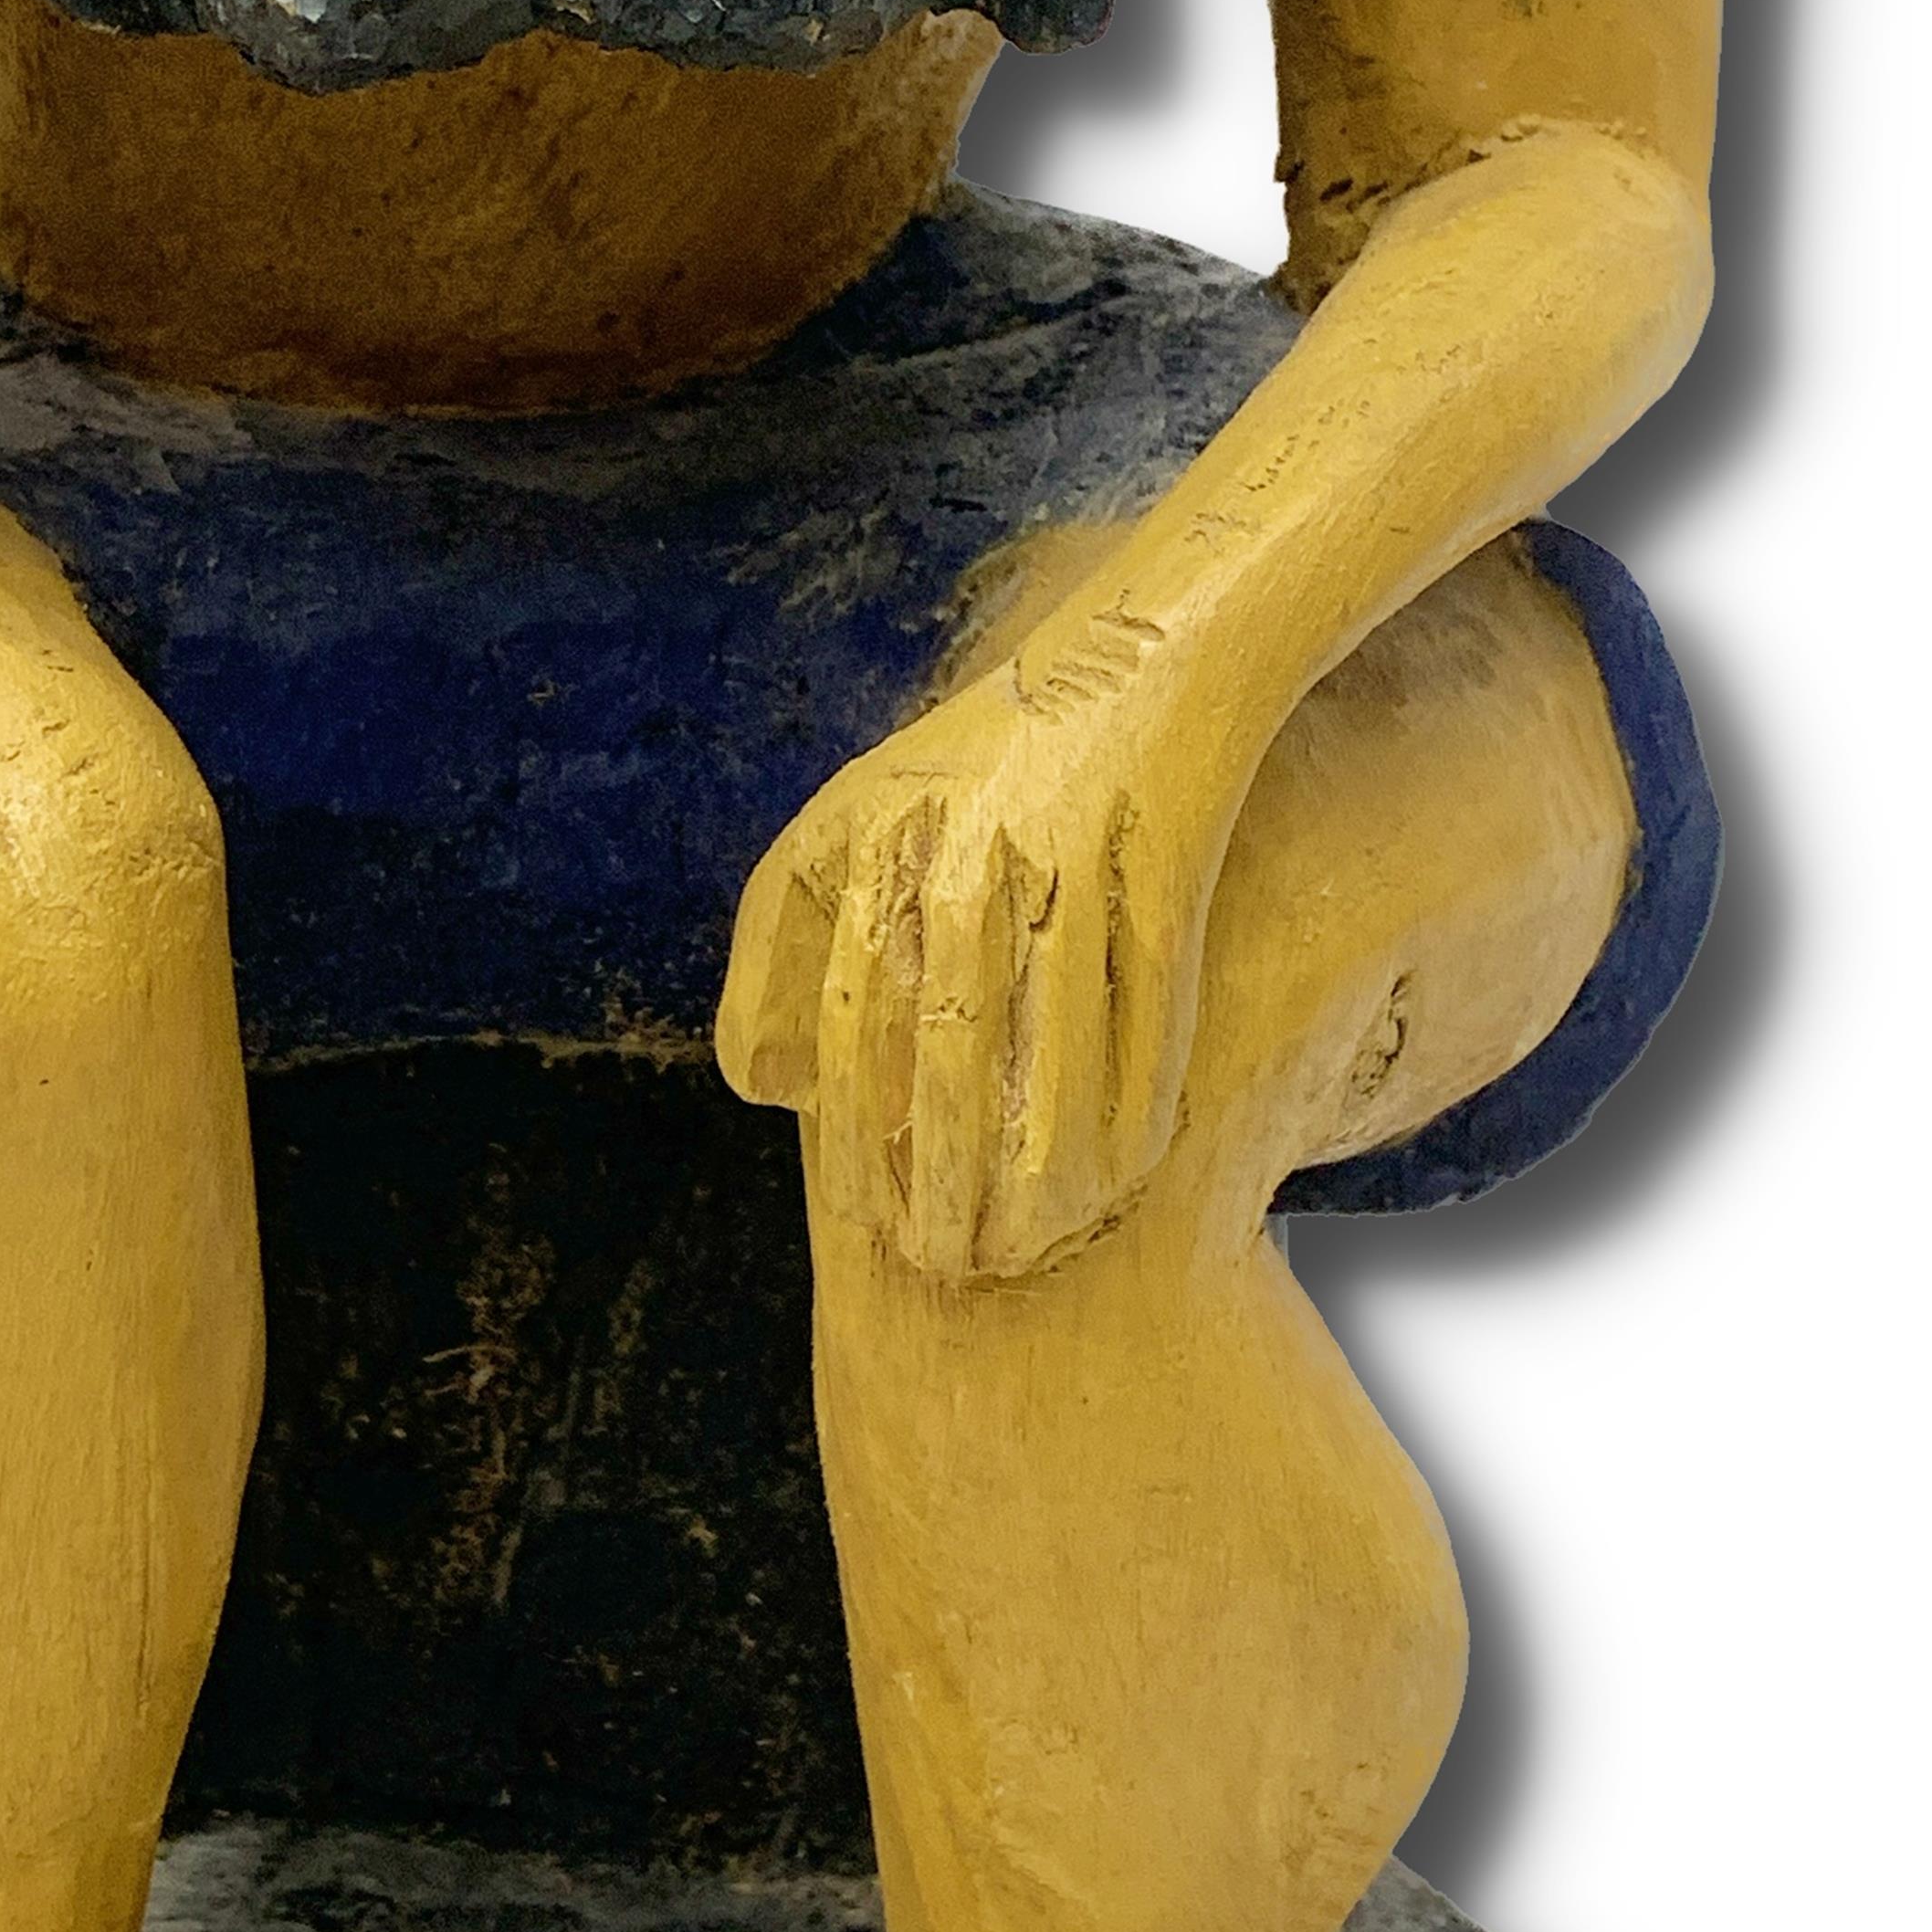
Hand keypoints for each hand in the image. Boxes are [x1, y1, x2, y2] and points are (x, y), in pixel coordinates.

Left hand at [715, 613, 1239, 1281]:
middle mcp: (968, 859)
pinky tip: (1120, 1180)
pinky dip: (1134, 1107)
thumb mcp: (843, 825)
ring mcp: (1071, 868)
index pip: (847, 1017)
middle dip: (942, 1174)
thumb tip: (763, 1093)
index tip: (865, 1216)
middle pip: (946, 1048)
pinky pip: (1150, 1021)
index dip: (856, 1129)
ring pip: (1051, 1050)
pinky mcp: (1167, 880)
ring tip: (1022, 1251)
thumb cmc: (969, 773)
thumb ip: (778, 945)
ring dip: (1038, 1170)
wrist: (1135, 668)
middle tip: (941, 1263)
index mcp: (878, 846)